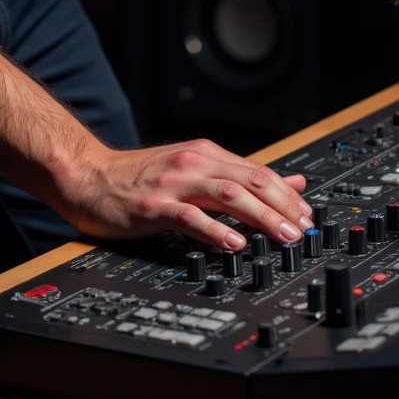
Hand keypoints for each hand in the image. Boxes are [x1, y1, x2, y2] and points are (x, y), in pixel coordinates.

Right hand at [49, 135, 313, 252]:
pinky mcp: (155, 206)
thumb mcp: (192, 168)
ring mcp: (174, 183)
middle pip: (249, 181)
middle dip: (282, 205)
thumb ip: (236, 175)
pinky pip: (191, 218)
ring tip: (282, 235)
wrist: (90, 176)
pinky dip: (216, 230)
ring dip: (260, 216)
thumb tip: (285, 182)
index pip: (257, 171)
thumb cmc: (140, 178)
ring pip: (228, 196)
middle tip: (304, 229)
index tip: (308, 215)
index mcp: (206, 155)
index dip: (286, 193)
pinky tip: (234, 243)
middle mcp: (194, 164)